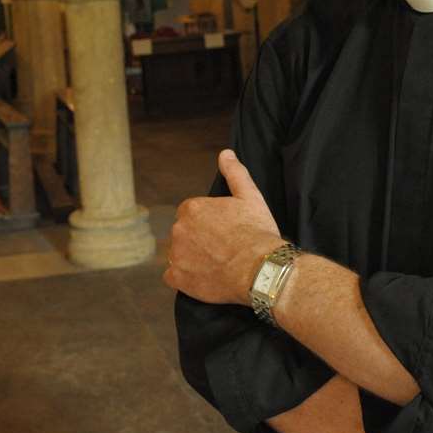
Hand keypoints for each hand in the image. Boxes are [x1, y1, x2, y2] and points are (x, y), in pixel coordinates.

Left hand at [163, 149, 282, 305]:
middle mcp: (178, 229)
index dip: (208, 223)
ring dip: (190, 258)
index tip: (223, 232)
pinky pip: (172, 276)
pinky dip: (183, 277)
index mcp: (191, 208)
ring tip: (215, 265)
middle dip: (198, 240)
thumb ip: (234, 173)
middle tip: (221, 249)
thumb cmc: (256, 231)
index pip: (191, 214)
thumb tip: (225, 154)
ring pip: (178, 253)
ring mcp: (176, 254)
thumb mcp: (250, 196)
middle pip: (184, 233)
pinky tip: (202, 278)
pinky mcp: (177, 278)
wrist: (260, 269)